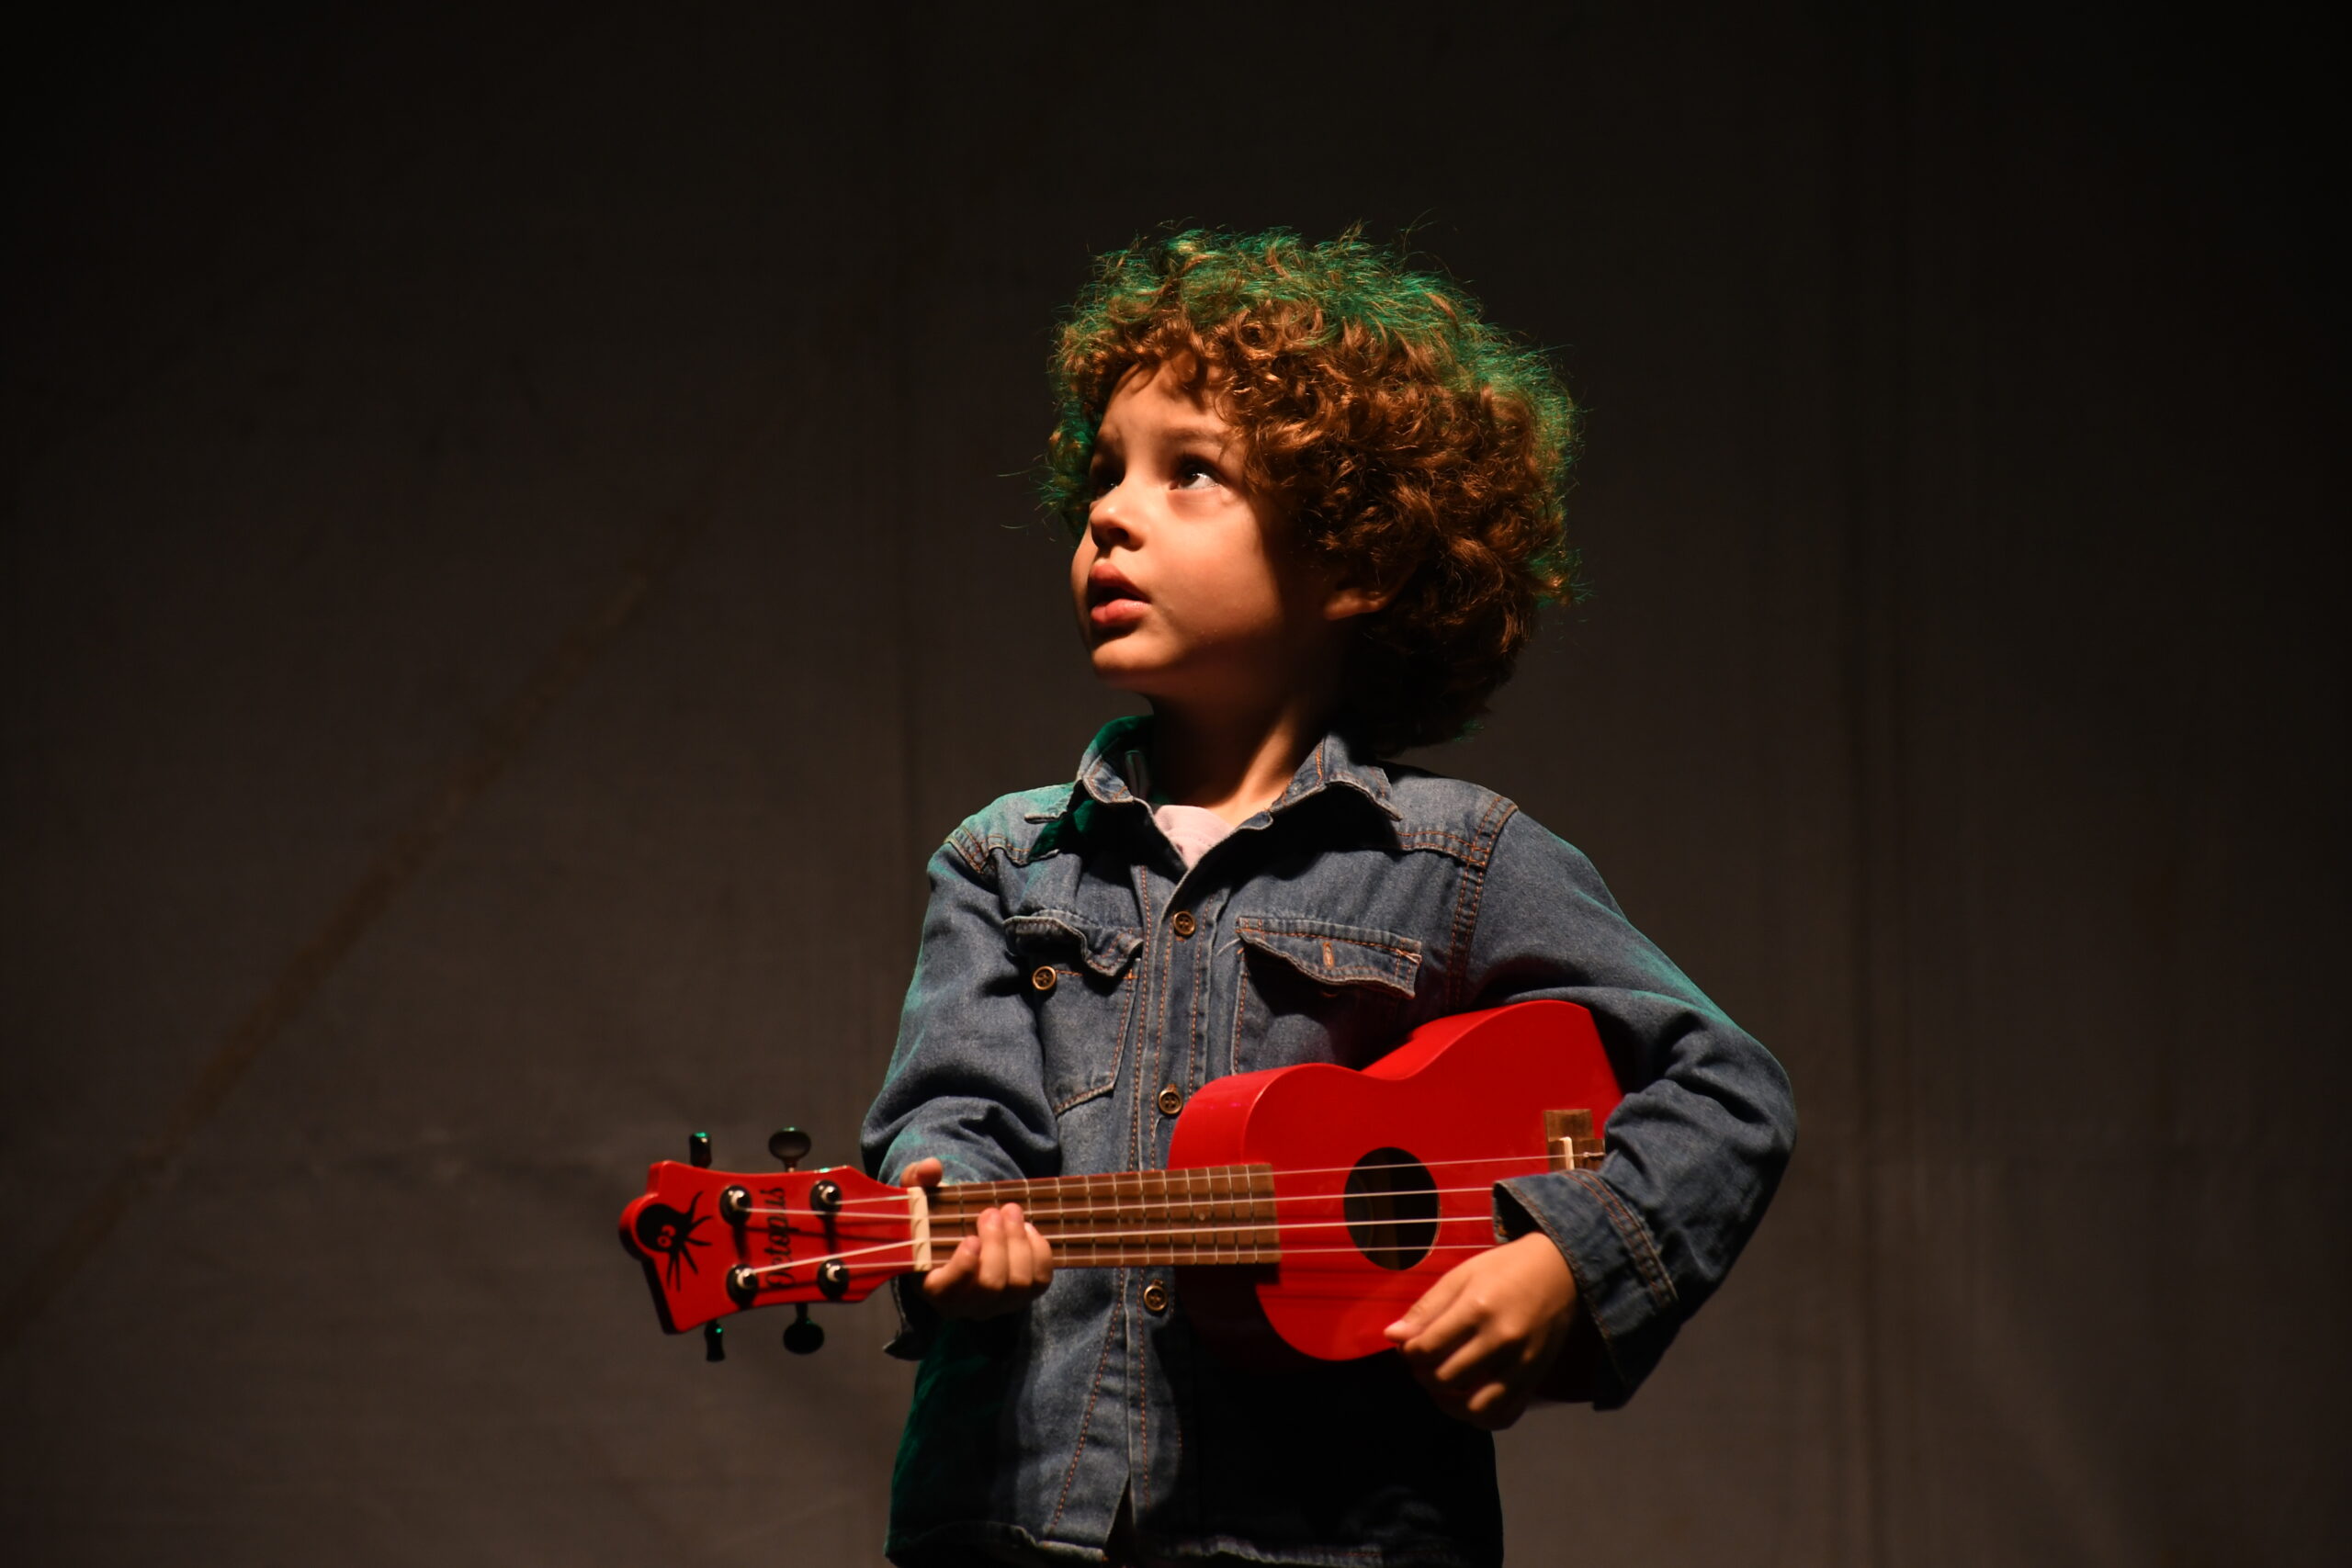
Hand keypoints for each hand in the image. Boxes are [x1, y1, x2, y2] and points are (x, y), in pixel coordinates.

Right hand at [898, 1158, 1054, 1319]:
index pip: (946, 1291)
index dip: (961, 1269)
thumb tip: (931, 1167)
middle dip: (997, 1244)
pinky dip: (1038, 1251)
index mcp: (932, 1285)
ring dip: (1018, 1243)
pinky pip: (1040, 1280)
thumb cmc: (937, 1222)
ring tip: (1011, 1212)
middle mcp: (965, 1304)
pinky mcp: (1024, 1296)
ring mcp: (997, 1304)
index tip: (970, 1239)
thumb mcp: (921, 1199)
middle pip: (990, 1285)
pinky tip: (1026, 1229)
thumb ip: (918, 1181)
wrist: (964, 1235)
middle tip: (992, 1212)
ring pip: (1018, 1284)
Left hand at [1384, 1232, 1577, 1428]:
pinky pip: (1504, 1415)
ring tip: (1441, 1387)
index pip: (1427, 1348)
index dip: (1408, 1352)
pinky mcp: (1535, 1379)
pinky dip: (1480, 1417)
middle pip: (1445, 1378)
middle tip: (1423, 1363)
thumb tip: (1393, 1336)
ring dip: (1448, 1404)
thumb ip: (1427, 1308)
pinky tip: (1468, 1400)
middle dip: (1423, 1375)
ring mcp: (1522, 1365)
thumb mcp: (1462, 1276)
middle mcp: (1501, 1341)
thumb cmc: (1505, 1269)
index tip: (1409, 1346)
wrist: (1561, 1272)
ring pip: (1474, 1408)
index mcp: (1478, 1309)